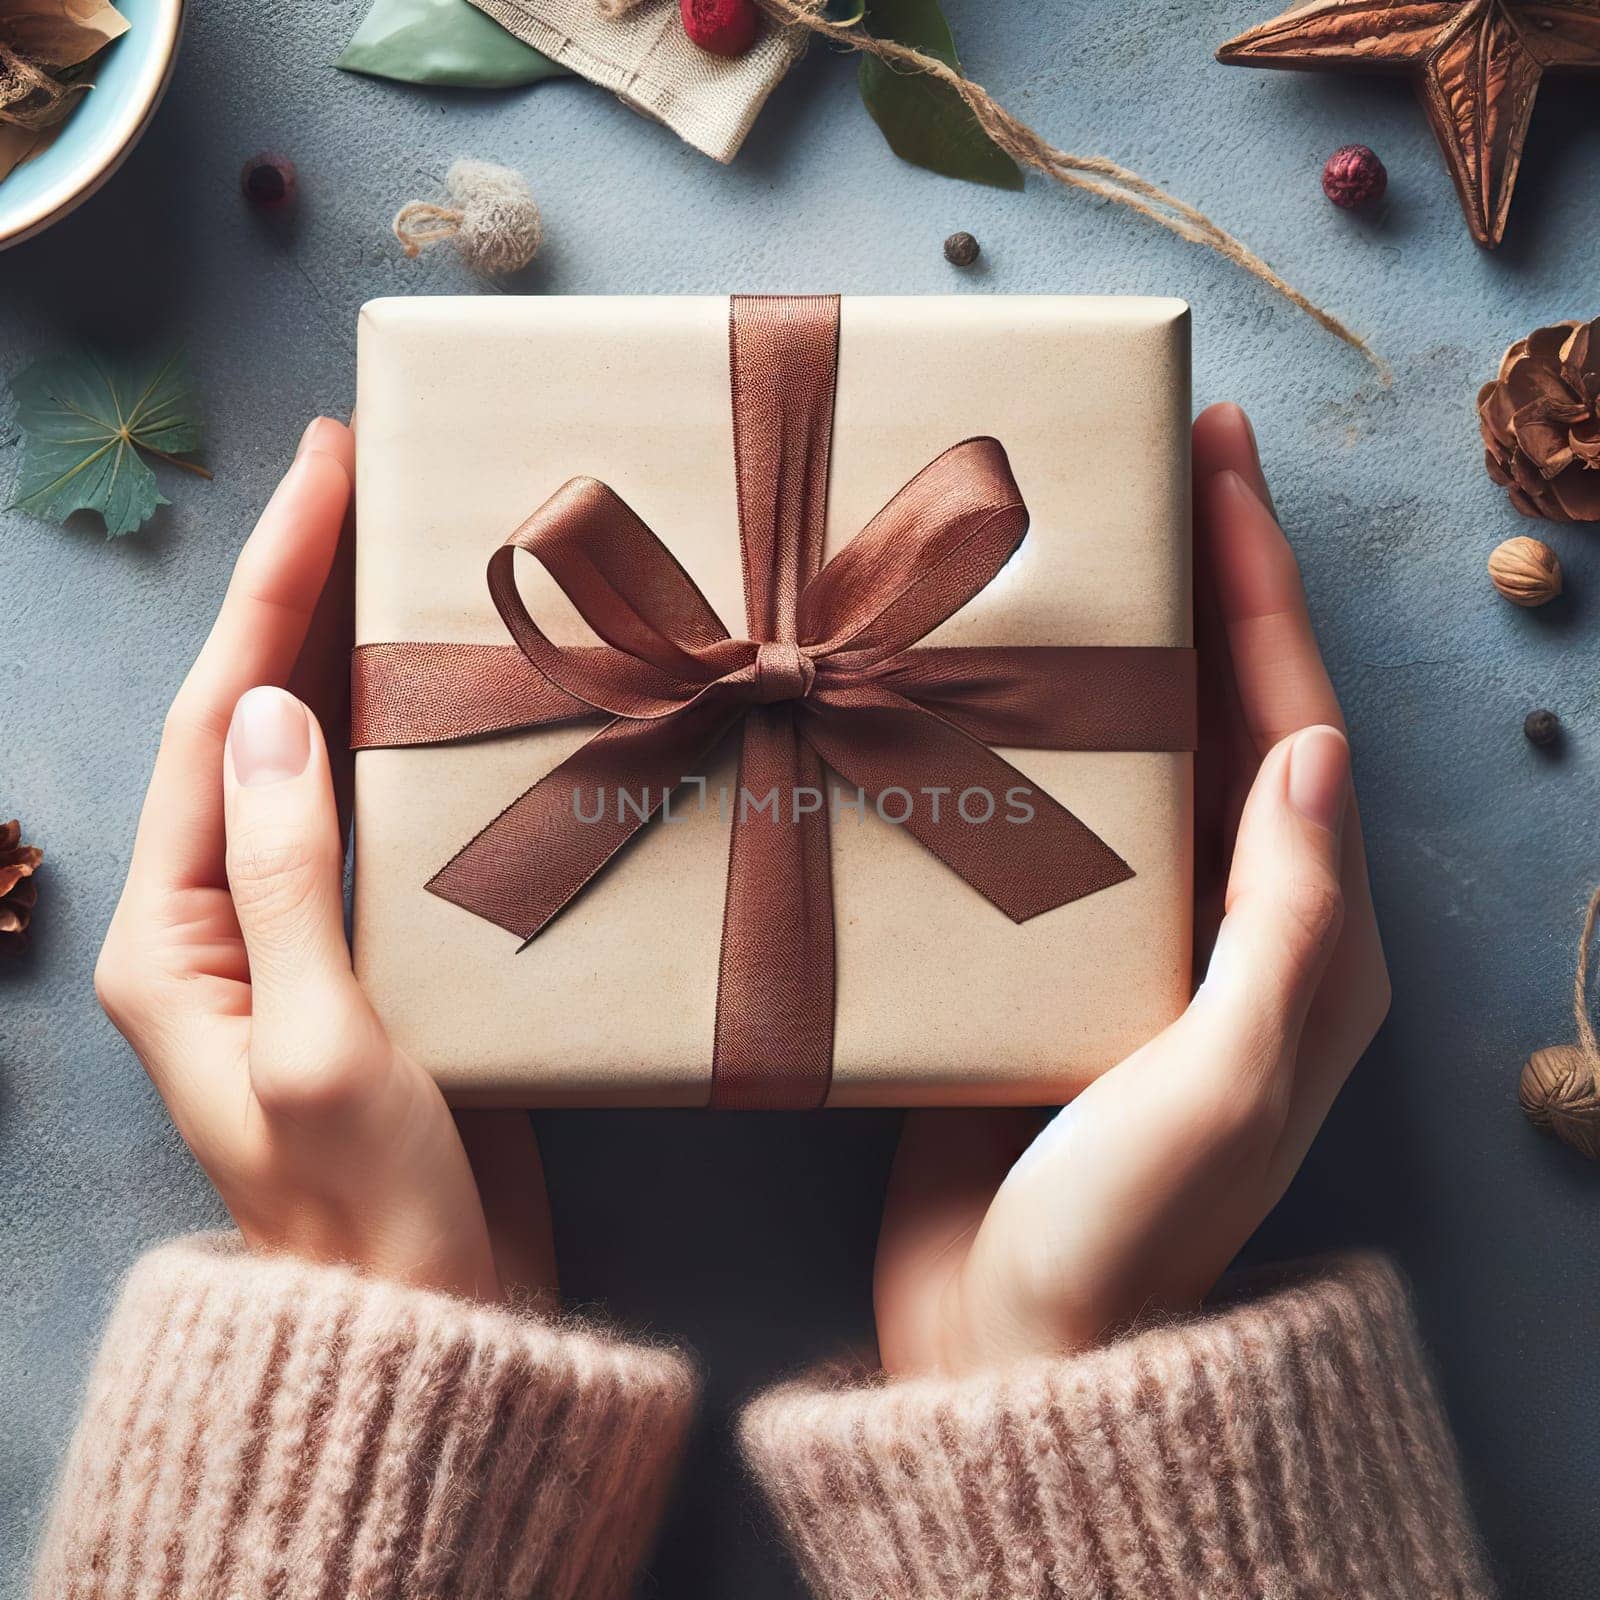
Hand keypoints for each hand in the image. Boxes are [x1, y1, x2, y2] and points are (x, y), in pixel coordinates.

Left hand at [95, 419, 555, 1304]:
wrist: (430, 1316)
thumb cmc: (368, 1204)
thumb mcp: (317, 1046)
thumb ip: (288, 879)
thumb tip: (269, 709)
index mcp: (175, 936)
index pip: (217, 724)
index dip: (270, 591)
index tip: (322, 475)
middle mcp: (221, 918)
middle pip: (255, 719)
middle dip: (299, 592)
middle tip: (359, 469)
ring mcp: (296, 931)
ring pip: (318, 756)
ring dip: (352, 649)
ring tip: (401, 544)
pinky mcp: (369, 949)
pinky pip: (379, 812)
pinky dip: (407, 735)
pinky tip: (445, 684)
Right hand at [874, 403, 1389, 1376]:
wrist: (1013, 1347)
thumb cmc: (1122, 1232)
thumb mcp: (1221, 1081)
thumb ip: (1279, 925)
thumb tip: (1310, 746)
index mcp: (1301, 941)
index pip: (1289, 720)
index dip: (1259, 584)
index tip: (1221, 462)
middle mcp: (1230, 925)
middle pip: (1219, 717)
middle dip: (1195, 586)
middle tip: (1143, 466)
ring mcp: (1135, 939)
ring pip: (1132, 756)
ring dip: (1111, 650)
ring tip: (1060, 549)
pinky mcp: (1048, 961)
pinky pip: (1052, 817)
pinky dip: (1029, 739)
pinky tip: (973, 685)